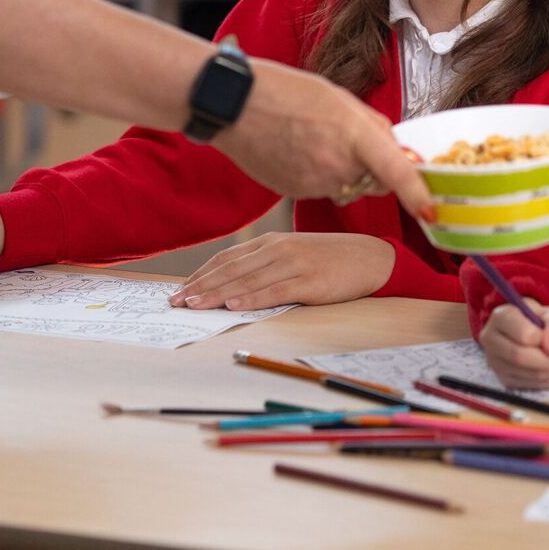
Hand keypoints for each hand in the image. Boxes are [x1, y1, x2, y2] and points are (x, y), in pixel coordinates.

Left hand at [168, 232, 397, 309]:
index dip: (201, 275)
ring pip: (248, 281)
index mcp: (271, 242)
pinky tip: (234, 307)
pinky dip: (253, 299)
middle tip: (176, 303)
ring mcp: (294, 264)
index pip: (227, 259)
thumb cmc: (330, 259)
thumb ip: (265, 265)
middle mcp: (278, 249)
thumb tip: (231, 286)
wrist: (372, 258)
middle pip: (231, 270)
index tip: (180, 291)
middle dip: (201, 287)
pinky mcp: (311, 282)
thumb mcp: (294, 254)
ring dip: (218, 294)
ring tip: (194, 306)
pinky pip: (276, 291)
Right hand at [215, 61, 431, 218]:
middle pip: (375, 180)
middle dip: (375, 168)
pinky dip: (318, 173)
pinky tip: (297, 149)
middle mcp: (338, 164)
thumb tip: (394, 145)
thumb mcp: (337, 96)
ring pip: (347, 184)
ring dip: (343, 169)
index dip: (418, 195)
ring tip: (313, 137)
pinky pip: (322, 187)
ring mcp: (315, 183)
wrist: (232, 104)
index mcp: (353, 134)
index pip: (397, 172)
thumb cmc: (285, 91)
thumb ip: (371, 124)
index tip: (432, 213)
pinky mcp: (296, 192)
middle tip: (349, 137)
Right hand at [478, 298, 548, 389]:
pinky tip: (548, 368)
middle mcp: (490, 338)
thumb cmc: (539, 320)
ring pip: (524, 372)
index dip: (544, 339)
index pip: (523, 335)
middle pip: (520, 356)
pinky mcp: (501, 377)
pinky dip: (543, 379)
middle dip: (548, 360)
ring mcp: (493, 359)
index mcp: (501, 316)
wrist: (530, 331)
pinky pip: (526, 384)